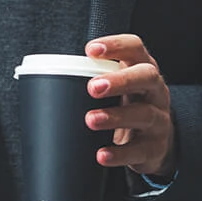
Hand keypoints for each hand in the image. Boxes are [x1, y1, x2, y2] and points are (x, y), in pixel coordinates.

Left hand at [84, 34, 176, 177]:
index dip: (116, 45)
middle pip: (146, 77)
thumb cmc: (124, 106)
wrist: (153, 144)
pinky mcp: (155, 147)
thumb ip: (91, 78)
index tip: (91, 50)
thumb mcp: (115, 88)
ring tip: (90, 120)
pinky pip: (140, 150)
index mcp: (141, 70)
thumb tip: (41, 78)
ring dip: (115, 116)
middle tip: (92, 88)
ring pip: (144, 114)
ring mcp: (159, 119)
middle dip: (120, 80)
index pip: (135, 48)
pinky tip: (102, 155)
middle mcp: (155, 91)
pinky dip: (120, 153)